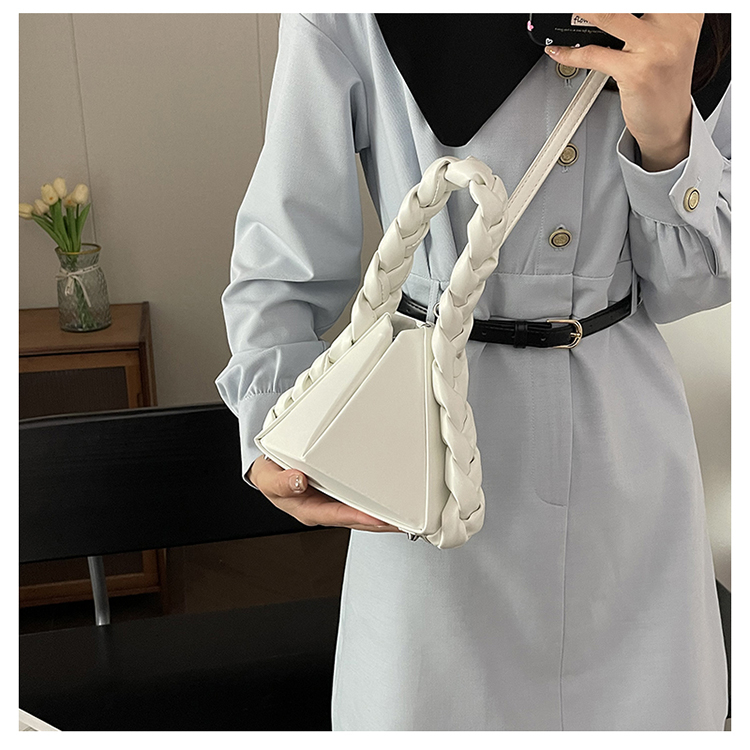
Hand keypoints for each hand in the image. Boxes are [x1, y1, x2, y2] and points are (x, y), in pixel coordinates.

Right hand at [247, 455, 401, 532]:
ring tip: (404, 518)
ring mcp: (333, 505)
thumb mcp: (267, 478)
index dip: (358, 517)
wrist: (270, 472)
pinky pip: (359, 503)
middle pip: (356, 521)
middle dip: (380, 523)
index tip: (377, 518)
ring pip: (361, 515)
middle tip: (403, 522)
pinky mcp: (339, 497)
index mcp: (308, 509)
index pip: (337, 515)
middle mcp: (324, 510)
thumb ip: (280, 482)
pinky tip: (389, 504)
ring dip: (382, 517)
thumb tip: (297, 481)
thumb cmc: (271, 476)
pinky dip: (375, 505)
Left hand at [544, 13, 703, 170]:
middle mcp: (675, 26)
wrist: (669, 123)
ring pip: (611, 16)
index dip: (626, 0)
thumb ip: (649, 18)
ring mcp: (655, 49)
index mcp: (685, 13)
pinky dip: (570, 54)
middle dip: (599, 6)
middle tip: (580, 5)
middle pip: (630, 2)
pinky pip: (593, 56)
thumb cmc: (663, 82)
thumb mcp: (666, 41)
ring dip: (584, 11)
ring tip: (571, 10)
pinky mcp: (636, 73)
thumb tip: (602, 13)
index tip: (597, 4)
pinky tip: (560, 52)